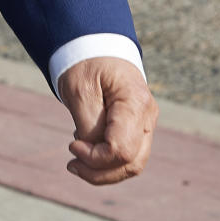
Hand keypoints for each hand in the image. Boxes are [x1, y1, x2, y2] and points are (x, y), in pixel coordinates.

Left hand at [58, 57, 157, 185]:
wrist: (97, 47)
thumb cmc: (87, 65)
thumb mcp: (80, 91)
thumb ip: (89, 126)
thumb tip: (93, 153)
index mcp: (135, 103)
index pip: (122, 150)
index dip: (96, 158)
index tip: (71, 145)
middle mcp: (147, 116)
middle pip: (132, 163)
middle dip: (100, 173)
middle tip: (71, 164)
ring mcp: (146, 123)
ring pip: (133, 164)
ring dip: (104, 172)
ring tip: (76, 162)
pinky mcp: (138, 128)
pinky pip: (128, 155)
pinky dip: (107, 162)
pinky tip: (86, 153)